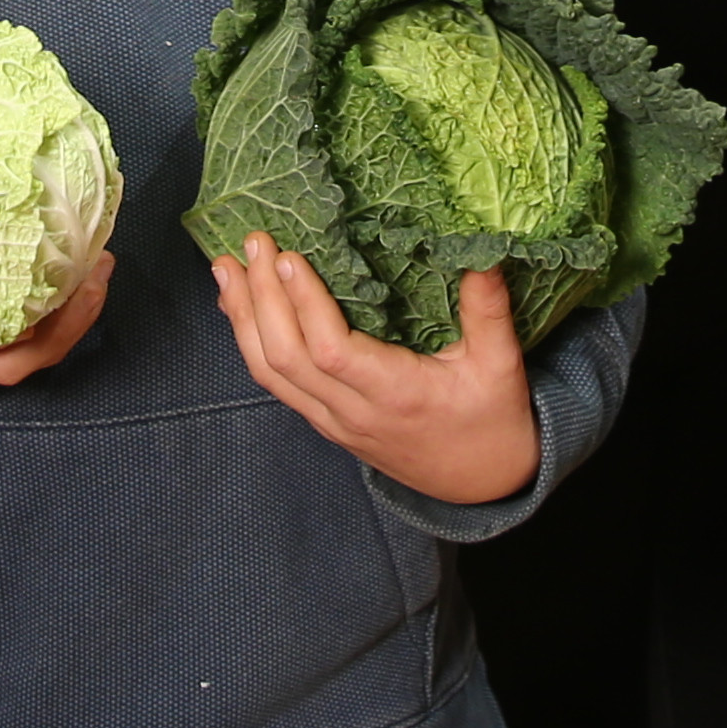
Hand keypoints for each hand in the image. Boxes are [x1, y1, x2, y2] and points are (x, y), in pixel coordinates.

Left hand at [209, 235, 540, 508]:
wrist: (481, 485)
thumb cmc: (492, 420)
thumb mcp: (501, 365)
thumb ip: (488, 309)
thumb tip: (483, 249)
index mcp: (395, 395)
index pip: (331, 351)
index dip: (304, 305)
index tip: (290, 256)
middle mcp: (354, 413)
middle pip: (287, 358)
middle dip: (261, 297)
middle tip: (251, 242)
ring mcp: (334, 422)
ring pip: (271, 374)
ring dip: (243, 319)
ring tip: (226, 268)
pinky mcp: (327, 423)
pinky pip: (278, 384)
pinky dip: (252, 342)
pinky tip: (241, 308)